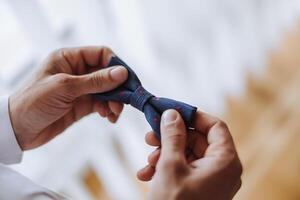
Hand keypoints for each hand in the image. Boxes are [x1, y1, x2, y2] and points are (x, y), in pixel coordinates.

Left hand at [9, 46, 127, 149]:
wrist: (17, 130)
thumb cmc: (33, 102)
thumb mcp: (65, 88)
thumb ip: (95, 81)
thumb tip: (122, 73)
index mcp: (69, 58)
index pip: (101, 54)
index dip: (116, 65)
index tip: (128, 80)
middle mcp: (77, 71)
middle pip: (107, 74)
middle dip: (118, 87)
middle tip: (125, 100)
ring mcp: (81, 89)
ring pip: (107, 90)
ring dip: (115, 101)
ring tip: (114, 113)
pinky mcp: (82, 105)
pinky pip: (102, 104)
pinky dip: (109, 109)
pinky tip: (109, 117)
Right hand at [137, 110, 241, 199]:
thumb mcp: (170, 165)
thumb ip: (172, 135)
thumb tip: (172, 113)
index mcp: (225, 161)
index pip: (215, 126)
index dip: (193, 116)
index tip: (172, 113)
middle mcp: (222, 169)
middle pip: (198, 140)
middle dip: (171, 138)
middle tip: (150, 136)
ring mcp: (211, 179)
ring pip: (187, 154)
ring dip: (164, 154)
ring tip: (147, 161)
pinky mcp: (199, 187)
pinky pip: (184, 169)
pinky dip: (166, 168)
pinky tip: (146, 174)